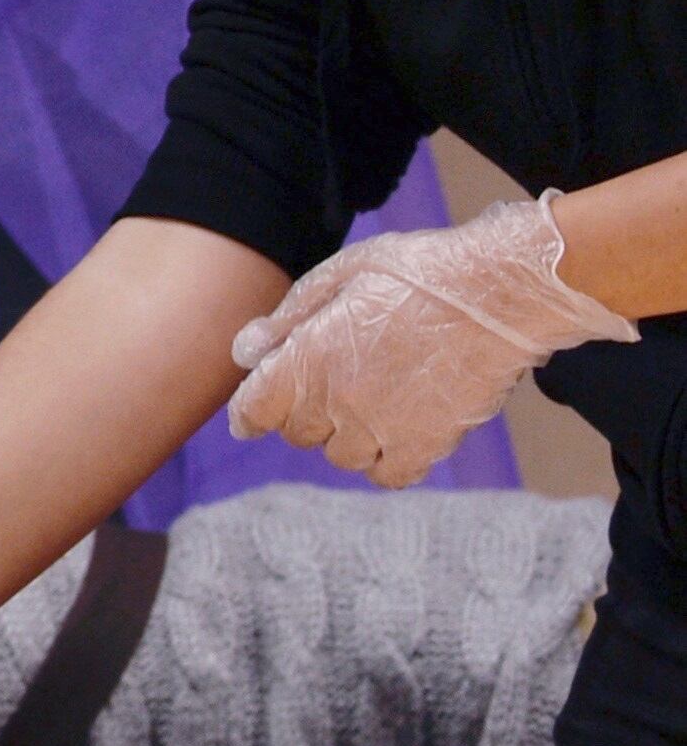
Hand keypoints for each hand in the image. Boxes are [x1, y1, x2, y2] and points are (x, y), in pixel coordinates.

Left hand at [226, 192, 636, 486]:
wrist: (501, 290)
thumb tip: (244, 352)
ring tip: (371, 400)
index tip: (252, 416)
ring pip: (341, 456)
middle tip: (333, 382)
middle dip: (304, 411)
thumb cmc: (419, 271)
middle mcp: (338, 400)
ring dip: (346, 435)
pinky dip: (386, 461)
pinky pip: (389, 474)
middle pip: (298, 432)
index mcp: (308, 357)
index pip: (254, 409)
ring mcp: (384, 427)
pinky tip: (397, 431)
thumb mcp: (341, 274)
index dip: (249, 413)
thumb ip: (287, 318)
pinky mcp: (429, 443)